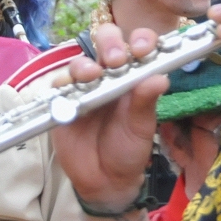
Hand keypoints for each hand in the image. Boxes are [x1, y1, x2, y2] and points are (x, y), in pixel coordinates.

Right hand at [50, 24, 166, 210]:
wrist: (105, 180)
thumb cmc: (128, 149)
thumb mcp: (142, 127)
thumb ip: (146, 102)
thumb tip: (160, 78)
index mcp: (134, 76)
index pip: (138, 45)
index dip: (140, 40)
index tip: (143, 49)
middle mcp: (109, 74)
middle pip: (106, 42)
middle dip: (110, 42)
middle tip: (115, 59)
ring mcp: (84, 86)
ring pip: (81, 61)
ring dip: (86, 64)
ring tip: (92, 75)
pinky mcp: (63, 101)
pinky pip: (59, 85)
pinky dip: (64, 83)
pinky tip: (71, 90)